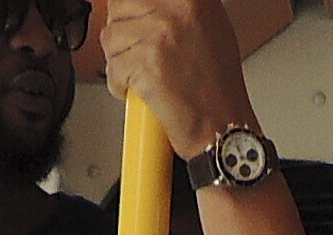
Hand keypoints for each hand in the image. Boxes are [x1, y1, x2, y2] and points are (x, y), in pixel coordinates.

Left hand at [100, 0, 257, 163]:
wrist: (221, 125)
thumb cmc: (217, 85)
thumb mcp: (207, 26)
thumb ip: (174, 7)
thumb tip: (143, 3)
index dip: (129, 7)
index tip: (131, 17)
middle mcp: (177, 6)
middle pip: (119, 6)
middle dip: (122, 34)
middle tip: (142, 53)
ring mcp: (160, 32)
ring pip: (111, 37)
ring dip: (120, 60)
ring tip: (146, 74)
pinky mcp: (146, 60)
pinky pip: (113, 66)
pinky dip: (120, 84)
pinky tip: (144, 90)